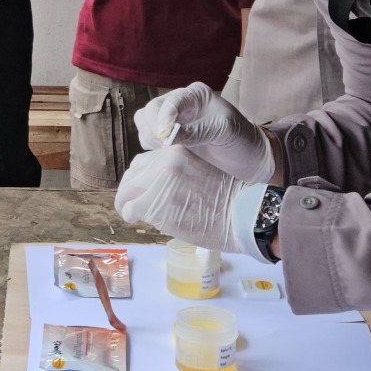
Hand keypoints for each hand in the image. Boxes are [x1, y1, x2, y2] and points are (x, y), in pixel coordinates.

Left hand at [113, 145, 252, 253]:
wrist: (244, 215)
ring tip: (131, 213)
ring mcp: (158, 181)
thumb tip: (159, 186)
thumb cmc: (229, 200)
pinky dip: (129, 214)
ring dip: (127, 202)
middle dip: (131, 189)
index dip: (142, 178)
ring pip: (127, 190)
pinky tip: (136, 219)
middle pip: (133, 173)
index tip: (144, 190)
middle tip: (133, 203)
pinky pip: (130, 208)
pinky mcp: (154, 204)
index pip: (147, 160)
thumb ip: (179, 172)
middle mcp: (166, 161)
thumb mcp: (202, 171)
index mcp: (178, 150)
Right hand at [134, 82, 273, 181]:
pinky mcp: (171, 137)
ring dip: (150, 137)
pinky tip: (167, 154)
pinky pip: (148, 136)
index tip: (166, 138)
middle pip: (151, 110)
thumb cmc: (242, 140)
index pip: (169, 102)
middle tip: (166, 146)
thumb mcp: (224, 132)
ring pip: (145, 122)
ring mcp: (174, 120)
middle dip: (154, 129)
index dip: (163, 119)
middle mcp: (181, 103)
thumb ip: (196, 131)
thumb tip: (167, 136)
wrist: (250, 159)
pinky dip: (151, 145)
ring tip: (168, 150)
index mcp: (195, 94)